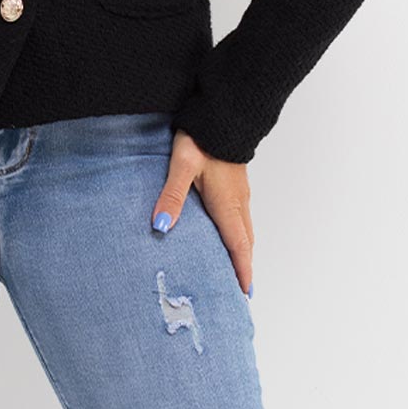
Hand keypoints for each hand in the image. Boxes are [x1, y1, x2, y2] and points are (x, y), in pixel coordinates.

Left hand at [151, 128, 253, 297]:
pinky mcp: (236, 183)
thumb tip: (161, 226)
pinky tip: (229, 235)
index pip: (239, 246)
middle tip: (241, 291)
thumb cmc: (201, 138)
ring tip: (236, 269)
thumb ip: (172, 196)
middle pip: (246, 242)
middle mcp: (238, 202)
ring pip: (245, 229)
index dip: (242, 271)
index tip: (245, 294)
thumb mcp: (181, 166)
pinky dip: (240, 235)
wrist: (220, 114)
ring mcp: (240, 192)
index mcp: (227, 204)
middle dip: (244, 267)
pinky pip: (242, 217)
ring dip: (242, 251)